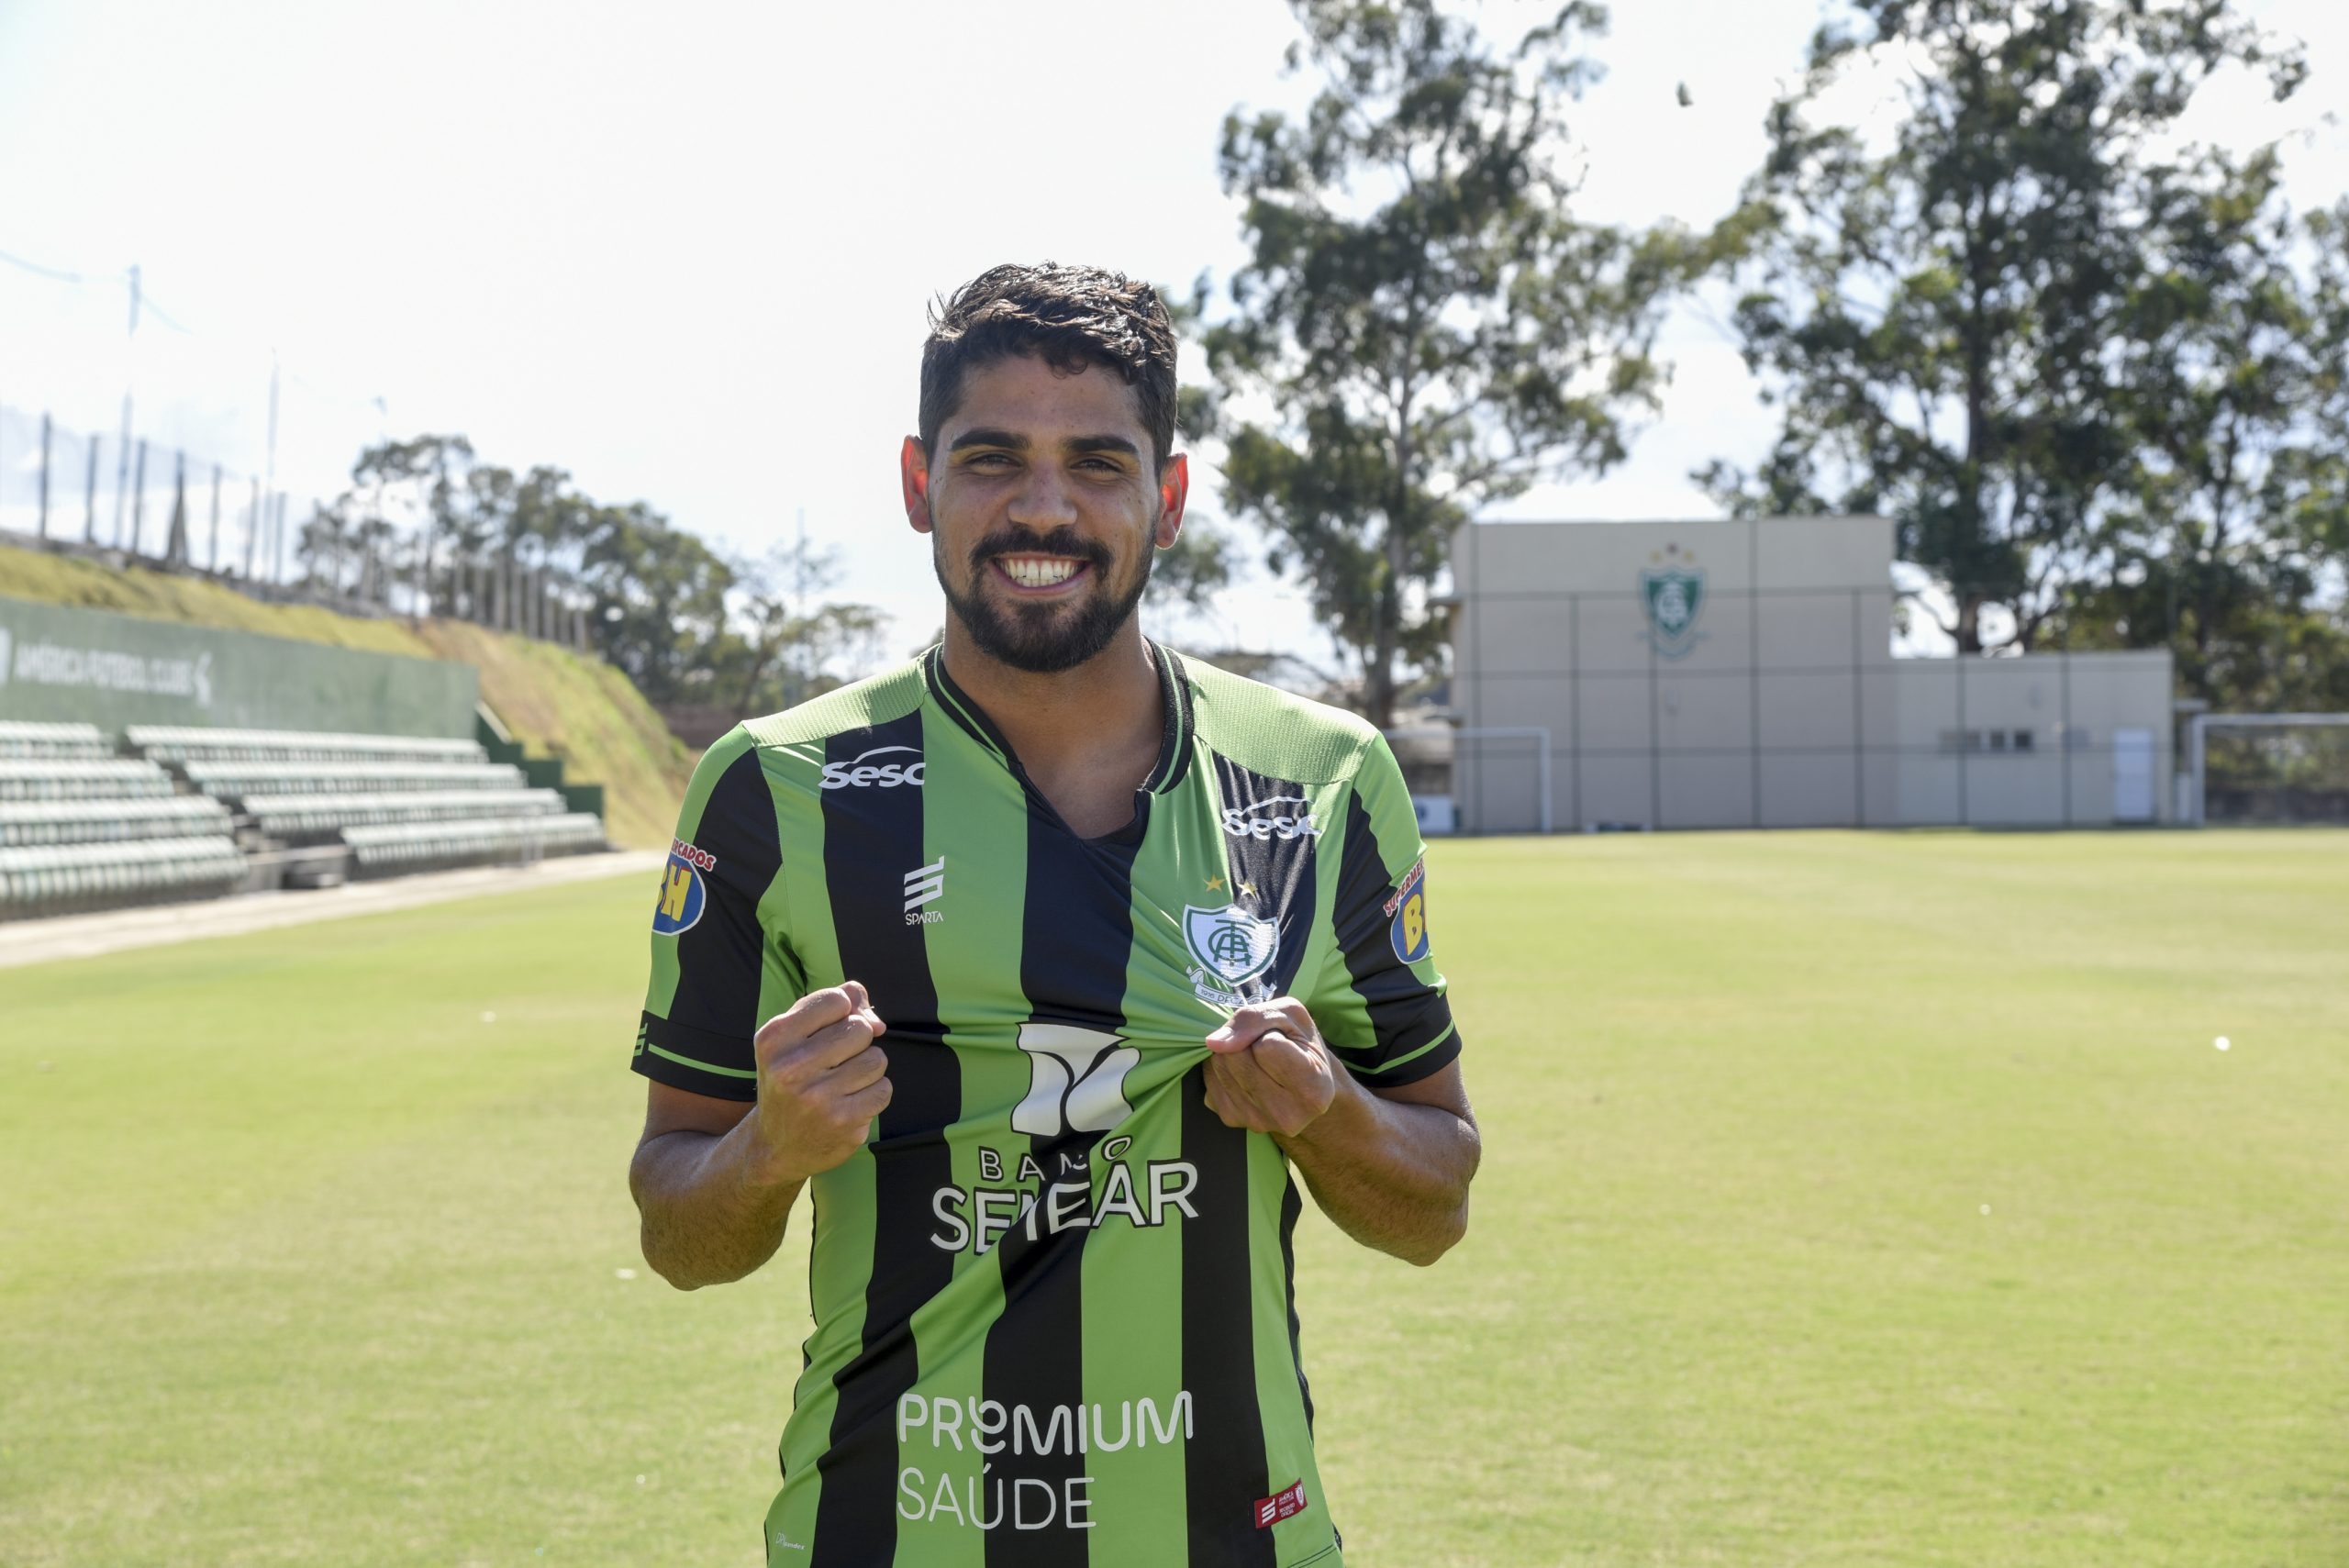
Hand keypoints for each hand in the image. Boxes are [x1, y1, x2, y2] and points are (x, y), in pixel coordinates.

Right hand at [747, 981, 889, 1186]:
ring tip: (843, 1082)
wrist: (775, 1145)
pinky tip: (851, 1102)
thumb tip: (878, 1022)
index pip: (836, 1000)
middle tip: (836, 1061)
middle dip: (857, 1041)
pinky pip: (883, 1090)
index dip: (843, 1011)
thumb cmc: (791, 1078)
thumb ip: (832, 1007)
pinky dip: (874, 1093)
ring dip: (868, 1068)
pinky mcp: (843, 1123)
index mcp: (774, 1039)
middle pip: (861, 1029)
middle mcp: (791, 1068)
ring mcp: (818, 1099)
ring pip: (877, 1059)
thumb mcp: (793, 1037)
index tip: (829, 1030)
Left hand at [1202, 997, 1341, 1140]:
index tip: (1285, 1042)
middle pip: (1236, 1056)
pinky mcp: (1232, 1120)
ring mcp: (1257, 1122)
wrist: (1306, 1084)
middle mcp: (1287, 1115)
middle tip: (1267, 1049)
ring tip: (1257, 1061)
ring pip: (1219, 1065)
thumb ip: (1255, 1019)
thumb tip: (1214, 1043)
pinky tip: (1244, 1073)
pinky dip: (1222, 1068)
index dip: (1270, 1034)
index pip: (1267, 1046)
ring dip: (1232, 1053)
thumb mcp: (1291, 1015)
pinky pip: (1209, 1078)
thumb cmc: (1301, 1043)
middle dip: (1246, 1042)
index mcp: (1313, 1089)